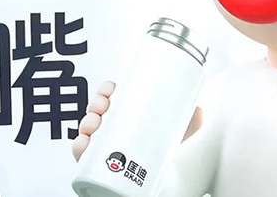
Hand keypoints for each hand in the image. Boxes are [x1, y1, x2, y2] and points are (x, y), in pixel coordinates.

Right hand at [71, 81, 203, 161]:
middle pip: (97, 111)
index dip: (107, 91)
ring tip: (95, 124)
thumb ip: (191, 120)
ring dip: (86, 122)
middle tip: (104, 106)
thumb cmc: (172, 161)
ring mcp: (105, 149)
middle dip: (96, 103)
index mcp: (128, 120)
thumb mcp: (183, 135)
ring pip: (87, 129)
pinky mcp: (97, 166)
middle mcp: (114, 133)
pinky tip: (83, 143)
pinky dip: (78, 146)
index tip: (111, 89)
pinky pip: (81, 154)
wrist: (169, 189)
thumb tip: (198, 108)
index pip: (112, 99)